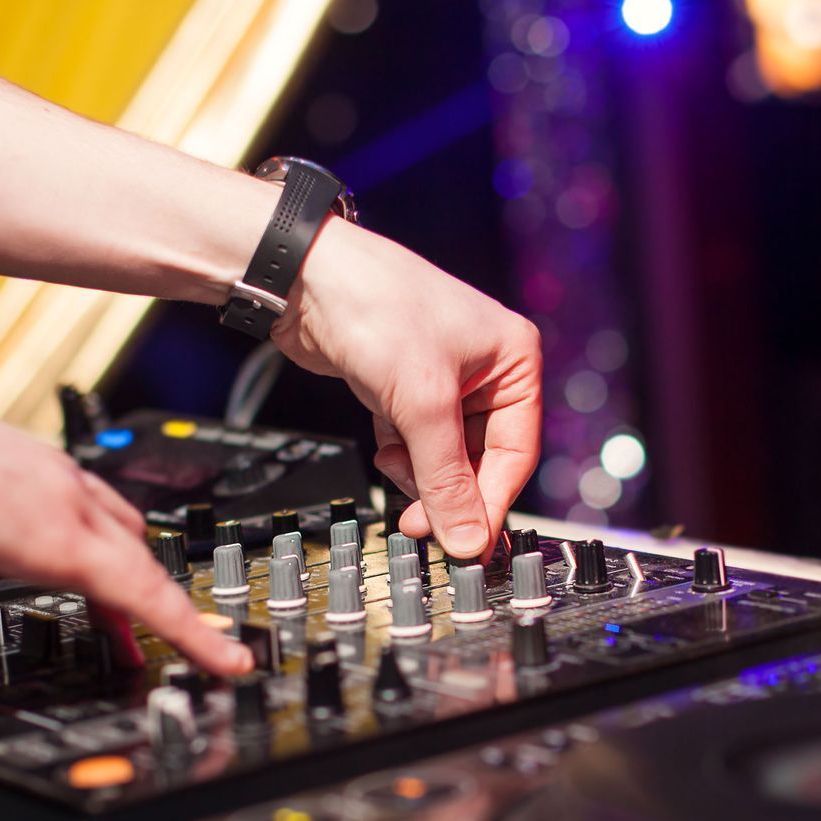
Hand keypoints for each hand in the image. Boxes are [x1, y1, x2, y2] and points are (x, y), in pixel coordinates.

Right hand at [0, 359, 251, 675]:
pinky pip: (149, 598)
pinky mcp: (70, 544)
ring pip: (146, 567)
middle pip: (127, 535)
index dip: (108, 552)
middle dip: (145, 584)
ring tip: (210, 656)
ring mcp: (69, 507)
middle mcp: (54, 477)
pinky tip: (216, 659)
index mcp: (17, 466)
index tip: (118, 590)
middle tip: (157, 630)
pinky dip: (187, 632)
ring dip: (175, 613)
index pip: (85, 510)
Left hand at [271, 221, 540, 557]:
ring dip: (419, 472)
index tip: (467, 543)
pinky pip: (416, 441)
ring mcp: (445, 379)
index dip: (490, 501)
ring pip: (445, 455)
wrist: (304, 277)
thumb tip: (467, 539)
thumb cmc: (376, 307)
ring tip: (393, 464)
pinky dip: (400, 453)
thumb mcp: (421, 404)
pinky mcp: (406, 387)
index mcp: (514, 359)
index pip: (516, 452)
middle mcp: (486, 369)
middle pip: (480, 459)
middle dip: (447, 489)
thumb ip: (446, 478)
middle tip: (421, 523)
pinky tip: (384, 446)